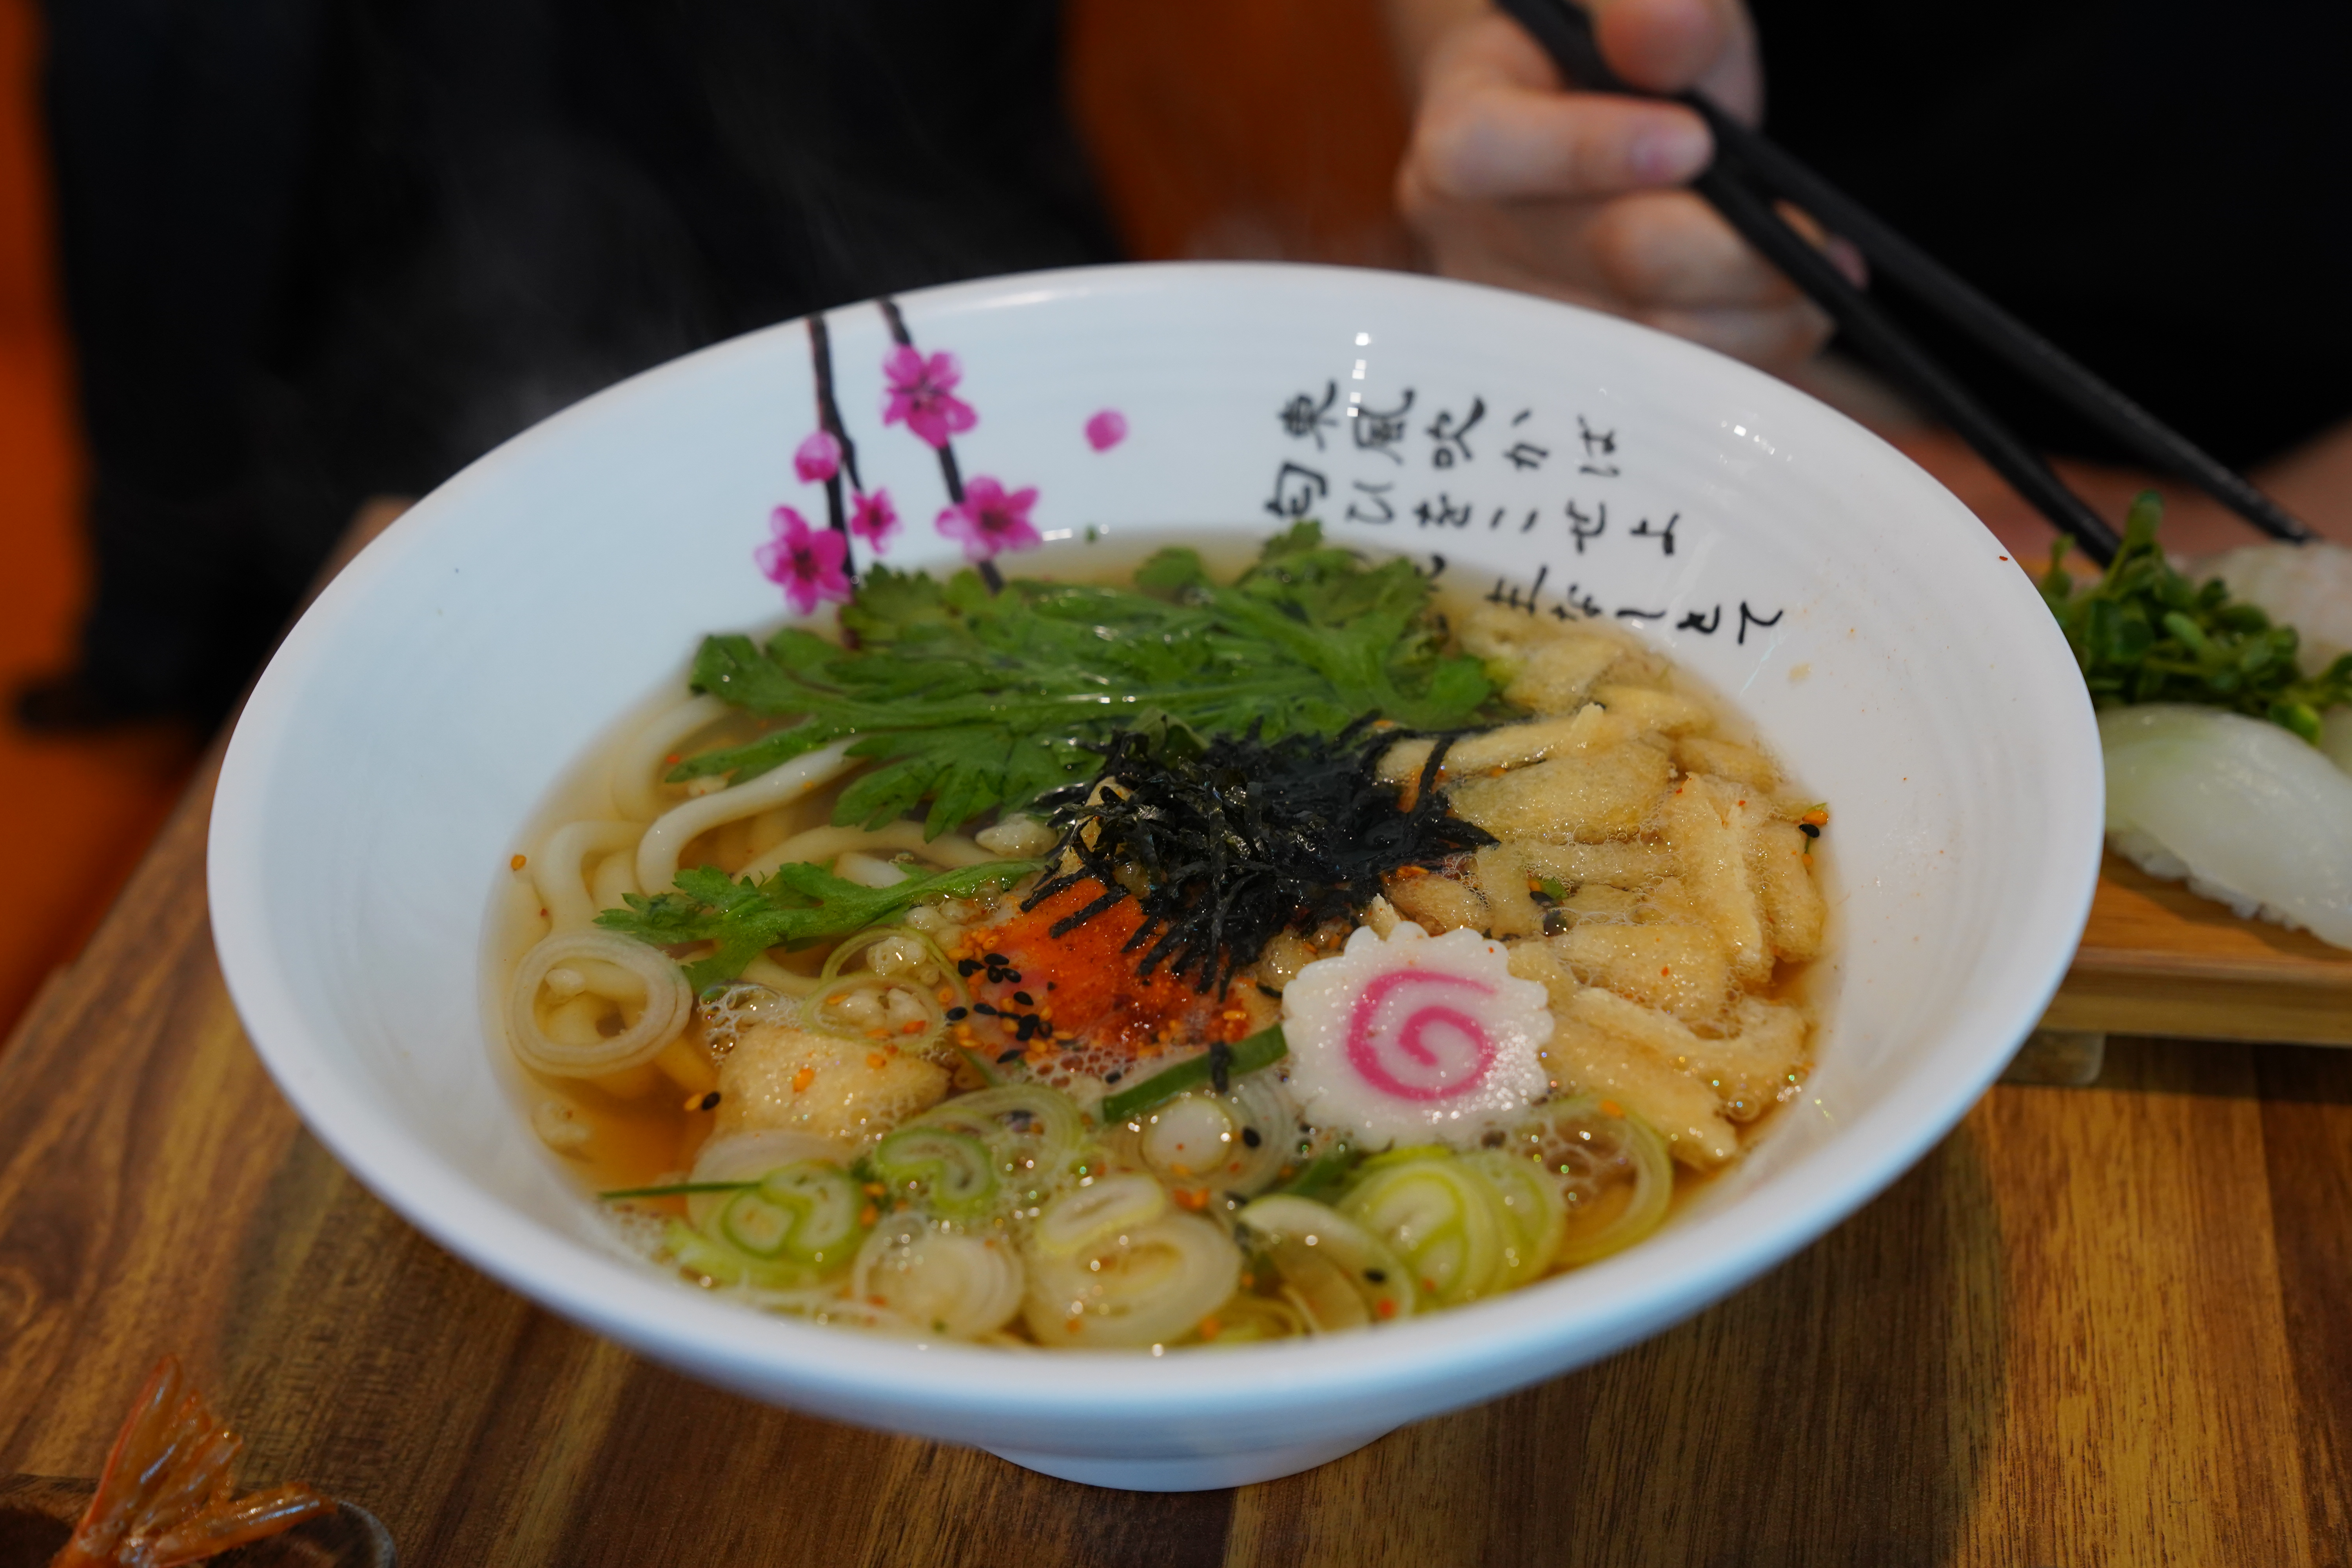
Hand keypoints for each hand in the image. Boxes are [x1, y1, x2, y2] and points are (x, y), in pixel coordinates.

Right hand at [1392, 0, 1846, 378]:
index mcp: (1460, 129)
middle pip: (1608, 258)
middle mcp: (1465, 237)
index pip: (1488, 150)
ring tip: (1817, 269)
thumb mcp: (1632, 9)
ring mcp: (1517, 321)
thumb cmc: (1617, 65)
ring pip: (1654, 341)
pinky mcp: (1571, 380)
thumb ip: (1645, 12)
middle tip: (1812, 234)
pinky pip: (1675, 388)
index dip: (1592, 151)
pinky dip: (1749, 351)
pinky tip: (1788, 310)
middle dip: (1730, 249)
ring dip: (1758, 311)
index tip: (1696, 139)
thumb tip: (1668, 23)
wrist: (1596, 139)